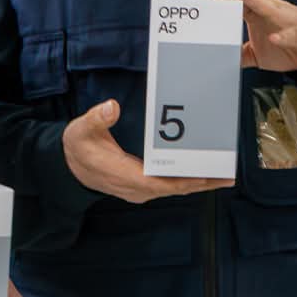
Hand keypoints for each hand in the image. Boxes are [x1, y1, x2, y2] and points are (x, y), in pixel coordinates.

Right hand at [62, 100, 233, 203]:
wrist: (69, 167)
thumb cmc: (78, 147)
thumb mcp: (81, 130)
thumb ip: (96, 119)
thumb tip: (112, 107)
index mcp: (123, 175)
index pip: (157, 183)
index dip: (182, 181)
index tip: (203, 177)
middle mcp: (135, 187)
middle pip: (174, 189)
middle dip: (201, 182)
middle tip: (227, 176)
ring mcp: (140, 189)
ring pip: (175, 189)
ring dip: (198, 183)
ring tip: (223, 175)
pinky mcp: (143, 186)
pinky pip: (170, 186)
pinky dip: (188, 180)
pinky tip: (203, 173)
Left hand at [199, 0, 296, 73]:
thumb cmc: (290, 47)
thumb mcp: (258, 53)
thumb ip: (241, 52)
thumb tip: (222, 58)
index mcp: (261, 13)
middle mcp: (274, 11)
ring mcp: (290, 20)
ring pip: (273, 7)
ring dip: (257, 1)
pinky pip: (294, 34)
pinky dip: (284, 36)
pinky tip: (274, 38)